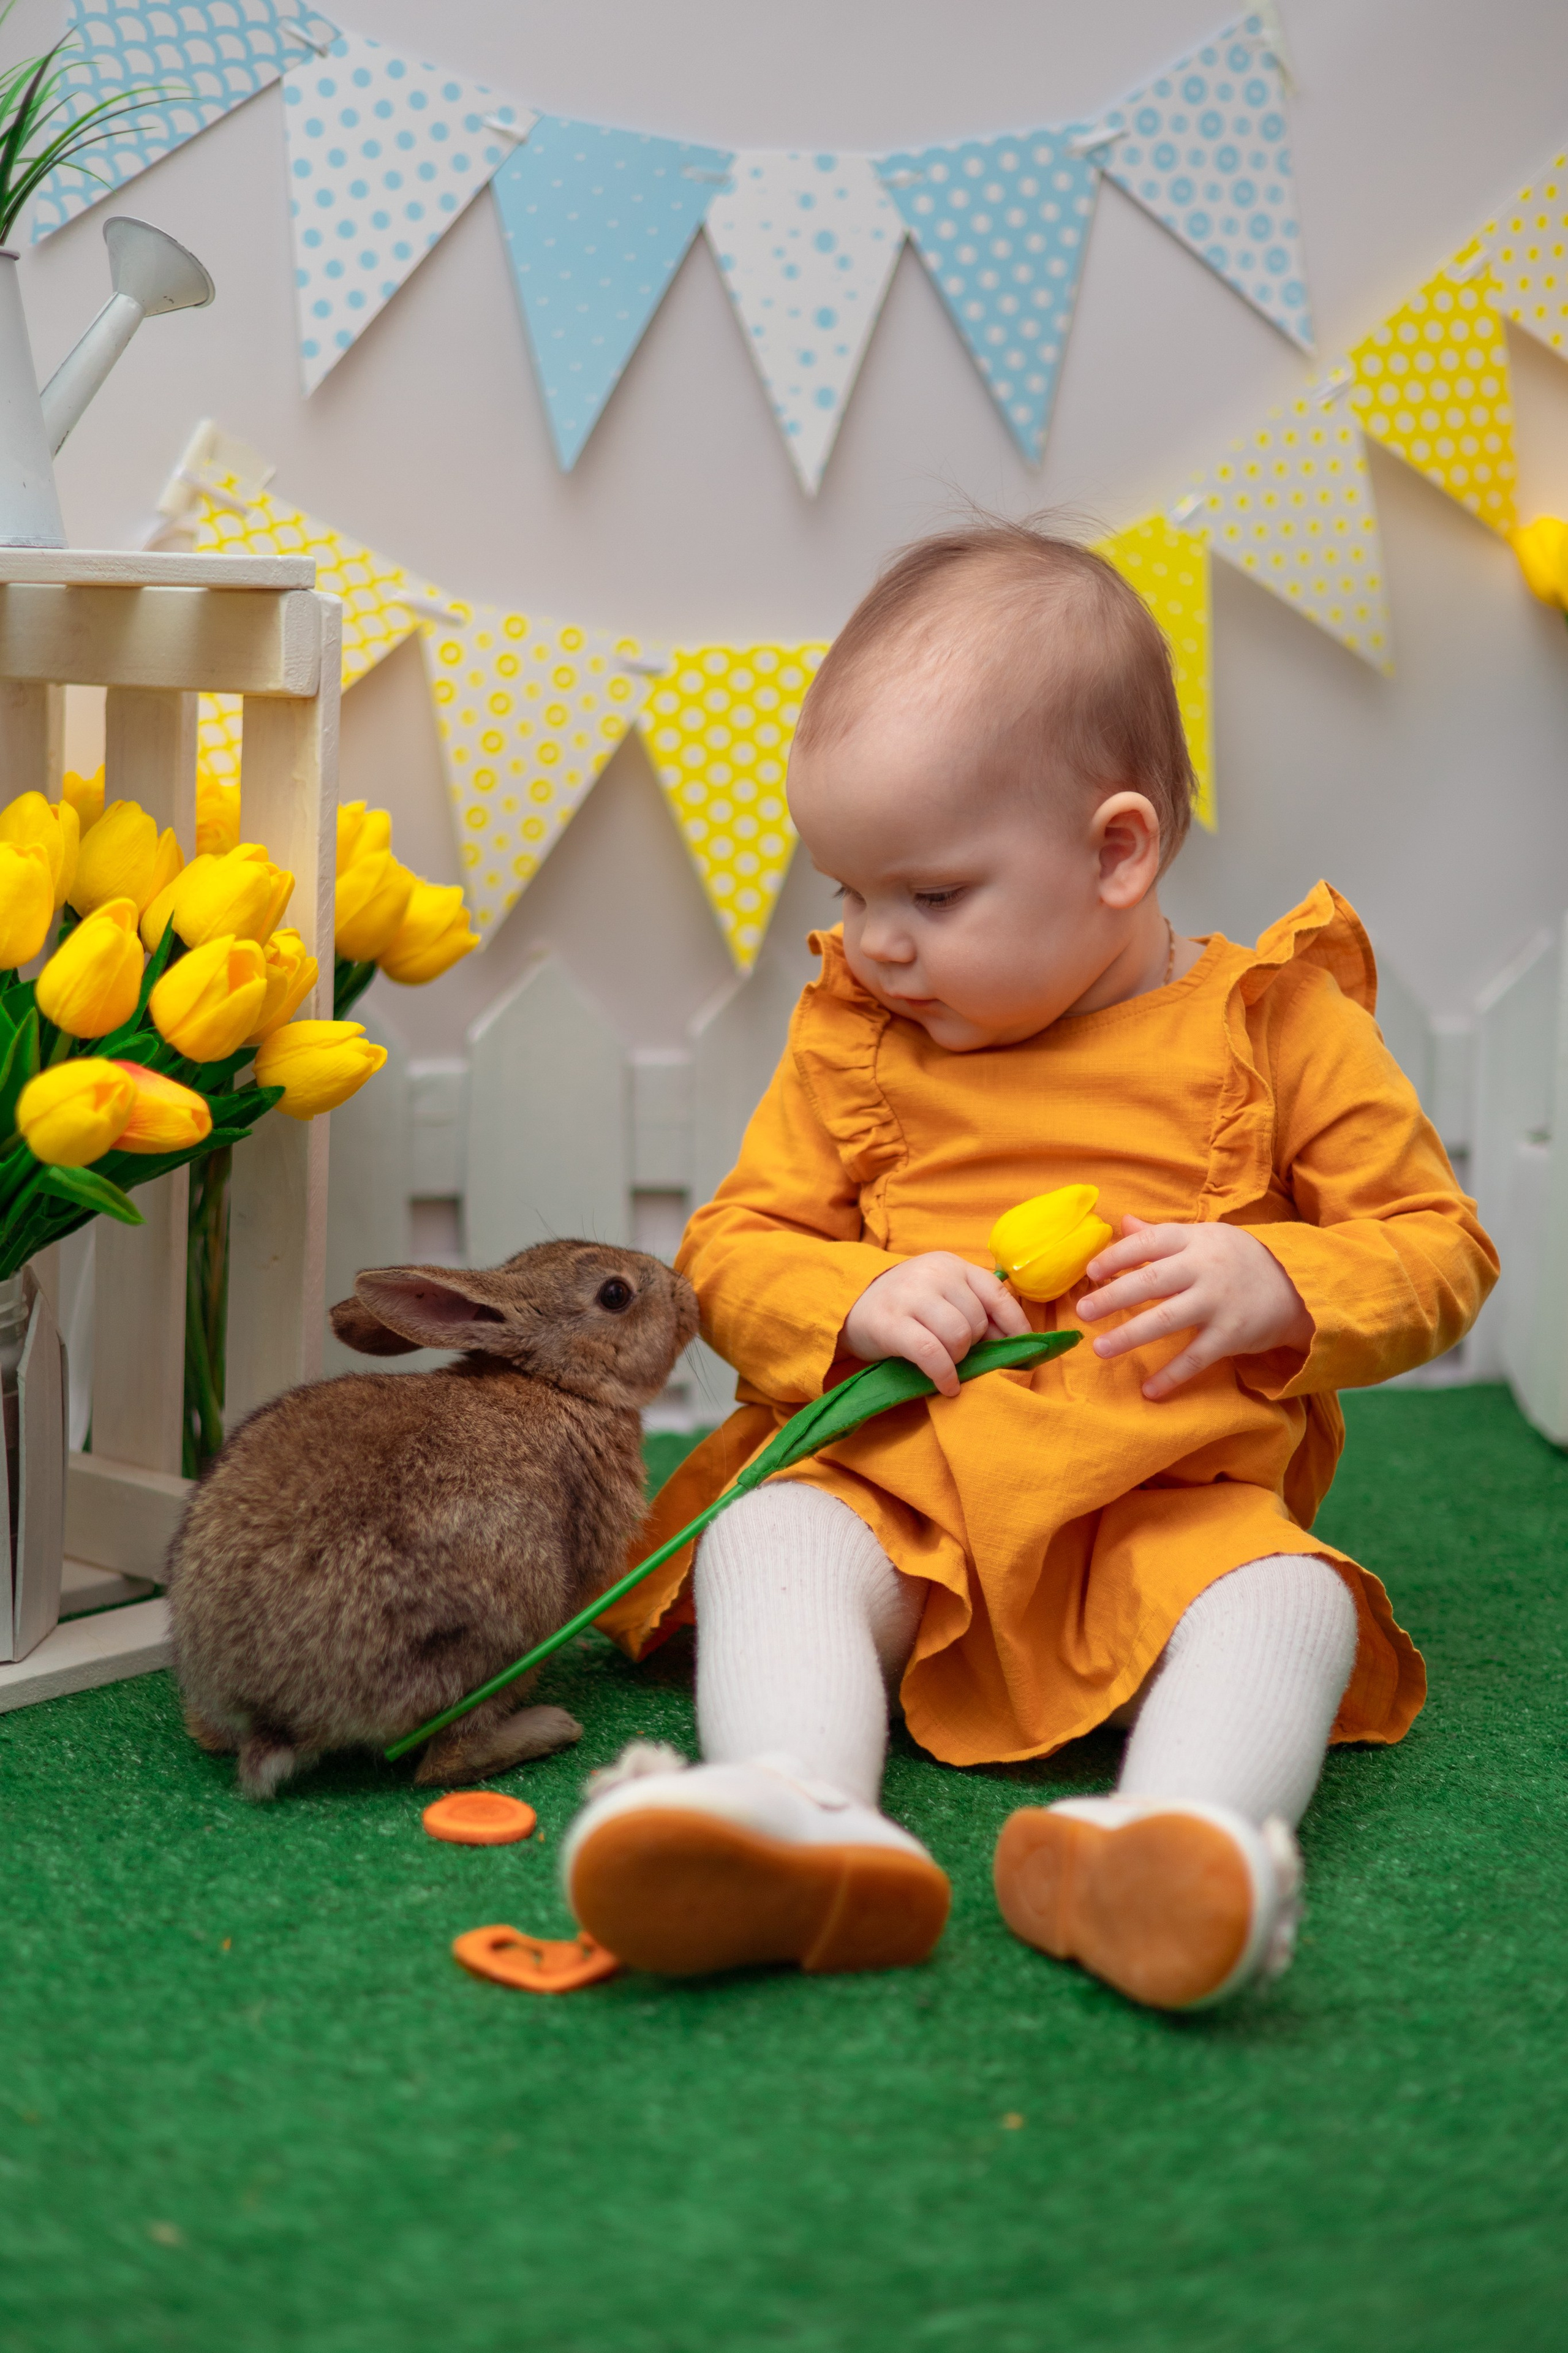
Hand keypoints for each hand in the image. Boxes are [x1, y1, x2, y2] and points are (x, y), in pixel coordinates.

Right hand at [842, 1253, 1029, 1397]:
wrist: (849, 1305)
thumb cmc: (907, 1305)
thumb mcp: (942, 1294)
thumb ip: (975, 1307)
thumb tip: (1016, 1342)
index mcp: (952, 1265)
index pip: (996, 1292)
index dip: (1015, 1324)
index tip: (1024, 1348)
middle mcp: (934, 1274)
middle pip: (977, 1320)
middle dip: (975, 1345)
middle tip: (959, 1353)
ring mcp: (910, 1296)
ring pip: (958, 1336)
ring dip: (959, 1359)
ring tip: (948, 1365)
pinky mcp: (890, 1323)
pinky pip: (931, 1353)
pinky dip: (944, 1374)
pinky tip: (947, 1386)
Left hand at [1078, 1214, 1312, 1400]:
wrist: (1298, 1286)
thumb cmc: (1238, 1260)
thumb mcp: (1204, 1238)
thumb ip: (1162, 1235)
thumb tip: (1124, 1222)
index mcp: (1195, 1240)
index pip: (1149, 1243)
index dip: (1117, 1256)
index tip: (1091, 1272)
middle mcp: (1204, 1268)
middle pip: (1151, 1281)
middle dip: (1113, 1296)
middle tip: (1082, 1312)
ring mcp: (1218, 1302)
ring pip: (1167, 1319)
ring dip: (1130, 1335)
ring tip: (1100, 1348)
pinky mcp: (1231, 1334)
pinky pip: (1196, 1357)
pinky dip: (1172, 1376)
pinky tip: (1148, 1391)